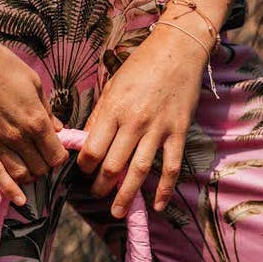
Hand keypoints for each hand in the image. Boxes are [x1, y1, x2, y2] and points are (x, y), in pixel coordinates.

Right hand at [0, 32, 69, 204]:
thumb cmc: (2, 66)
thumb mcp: (34, 82)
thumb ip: (47, 110)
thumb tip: (58, 129)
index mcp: (37, 121)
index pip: (56, 155)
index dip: (58, 157)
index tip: (55, 151)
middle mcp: (20, 138)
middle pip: (41, 168)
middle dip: (44, 166)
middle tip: (40, 158)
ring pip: (22, 175)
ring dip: (29, 177)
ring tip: (29, 169)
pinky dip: (10, 191)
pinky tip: (19, 201)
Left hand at [75, 20, 210, 216]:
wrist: (178, 50)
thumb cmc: (140, 67)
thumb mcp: (112, 86)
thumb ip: (100, 116)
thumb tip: (86, 143)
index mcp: (113, 110)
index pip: (92, 150)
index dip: (85, 167)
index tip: (84, 172)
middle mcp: (134, 123)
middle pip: (112, 165)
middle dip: (101, 186)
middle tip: (97, 194)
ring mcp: (158, 129)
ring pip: (138, 171)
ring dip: (125, 195)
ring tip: (117, 211)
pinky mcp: (178, 133)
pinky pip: (171, 167)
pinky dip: (165, 190)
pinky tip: (157, 205)